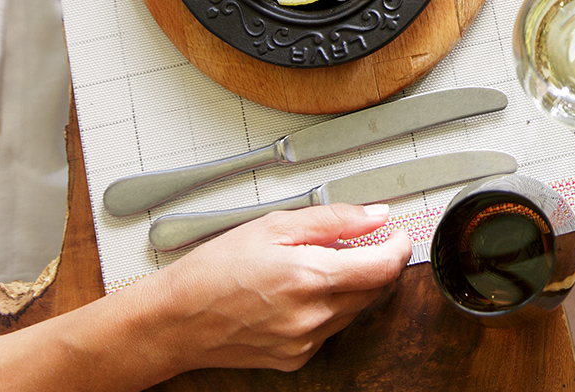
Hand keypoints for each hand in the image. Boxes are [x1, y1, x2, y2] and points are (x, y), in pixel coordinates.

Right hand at [126, 204, 412, 372]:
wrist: (175, 320)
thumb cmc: (213, 271)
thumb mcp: (273, 226)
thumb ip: (334, 220)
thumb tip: (376, 216)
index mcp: (309, 277)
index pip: (384, 267)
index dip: (399, 247)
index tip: (398, 236)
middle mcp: (312, 316)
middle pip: (374, 289)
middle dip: (373, 264)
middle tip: (353, 245)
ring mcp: (305, 341)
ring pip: (353, 310)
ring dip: (348, 287)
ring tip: (311, 268)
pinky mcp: (295, 358)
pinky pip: (329, 330)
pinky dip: (325, 310)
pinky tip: (296, 296)